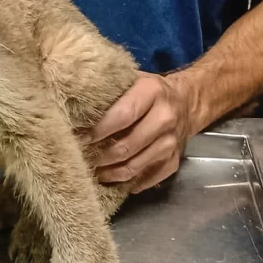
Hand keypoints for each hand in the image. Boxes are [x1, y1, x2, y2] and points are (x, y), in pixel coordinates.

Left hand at [82, 71, 193, 193]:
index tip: (80, 139)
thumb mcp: (133, 80)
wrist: (187, 101)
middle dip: (101, 157)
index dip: (99, 131)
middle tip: (82, 160)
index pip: (122, 116)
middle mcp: (165, 118)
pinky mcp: (174, 160)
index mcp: (152, 93)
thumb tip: (74, 103)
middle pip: (127, 146)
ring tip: (94, 172)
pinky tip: (115, 180)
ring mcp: (171, 142)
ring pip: (135, 166)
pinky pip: (149, 178)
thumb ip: (112, 91)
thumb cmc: (150, 90)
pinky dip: (131, 183)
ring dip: (111, 174)